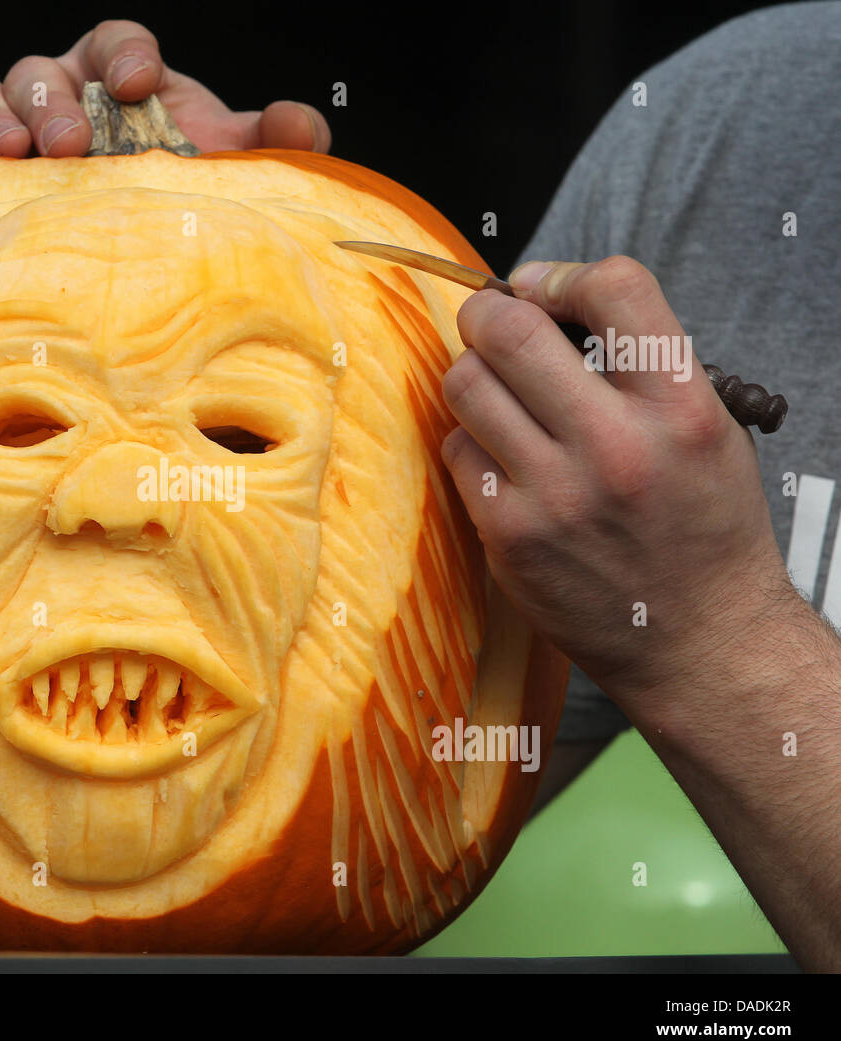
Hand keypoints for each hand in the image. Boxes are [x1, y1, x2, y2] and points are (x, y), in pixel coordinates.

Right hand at [0, 19, 330, 170]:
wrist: (129, 268)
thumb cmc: (171, 203)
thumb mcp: (224, 174)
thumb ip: (266, 146)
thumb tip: (301, 126)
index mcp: (118, 84)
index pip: (115, 43)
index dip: (124, 52)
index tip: (138, 83)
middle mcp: (58, 96)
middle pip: (40, 69)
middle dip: (52, 97)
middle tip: (69, 141)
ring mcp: (6, 132)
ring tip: (5, 153)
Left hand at [440, 256, 797, 710]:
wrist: (699, 641)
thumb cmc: (701, 529)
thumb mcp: (708, 431)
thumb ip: (640, 366)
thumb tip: (548, 303)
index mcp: (682, 407)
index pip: (614, 288)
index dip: (563, 274)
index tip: (542, 288)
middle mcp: (617, 447)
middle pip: (511, 332)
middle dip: (487, 313)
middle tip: (490, 321)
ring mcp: (555, 494)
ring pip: (467, 386)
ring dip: (473, 375)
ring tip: (496, 391)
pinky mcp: (508, 535)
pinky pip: (458, 452)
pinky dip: (471, 442)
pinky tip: (501, 458)